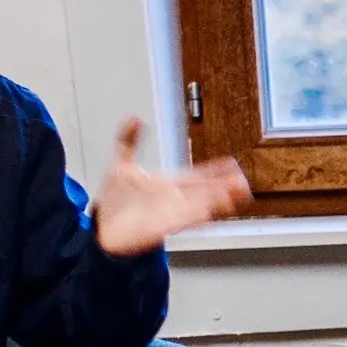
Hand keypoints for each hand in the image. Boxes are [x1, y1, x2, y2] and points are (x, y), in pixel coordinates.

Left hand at [94, 118, 252, 256]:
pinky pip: (181, 222)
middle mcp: (173, 200)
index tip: (233, 165)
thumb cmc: (116, 202)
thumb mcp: (121, 166)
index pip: (197, 175)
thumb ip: (127, 141)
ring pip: (199, 207)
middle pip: (204, 192)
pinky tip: (209, 213)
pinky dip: (195, 217)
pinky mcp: (159, 229)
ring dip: (217, 202)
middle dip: (224, 187)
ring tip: (236, 197)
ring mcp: (168, 215)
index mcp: (168, 185)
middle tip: (243, 183)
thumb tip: (132, 117)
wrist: (102, 229)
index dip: (214, 171)